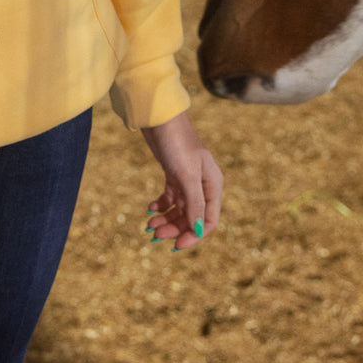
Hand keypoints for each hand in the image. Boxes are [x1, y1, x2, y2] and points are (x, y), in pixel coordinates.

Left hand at [140, 111, 222, 250]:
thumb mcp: (186, 175)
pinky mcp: (174, 174)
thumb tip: (199, 230)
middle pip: (192, 217)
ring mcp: (188, 180)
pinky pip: (170, 198)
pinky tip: (150, 208)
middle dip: (174, 228)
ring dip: (166, 219)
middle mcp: (203, 184)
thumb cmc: (177, 142)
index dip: (194, 235)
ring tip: (149, 223)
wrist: (159, 118)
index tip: (176, 245)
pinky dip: (161, 205)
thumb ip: (194, 203)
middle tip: (154, 234)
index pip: (209, 220)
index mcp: (213, 185)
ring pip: (179, 209)